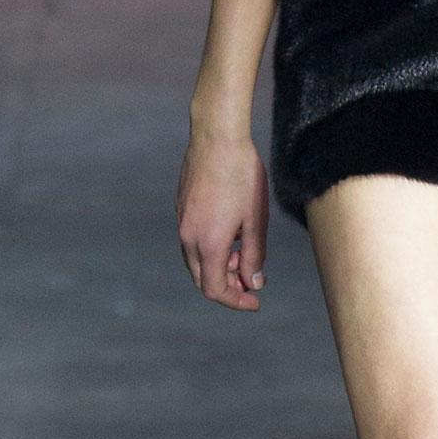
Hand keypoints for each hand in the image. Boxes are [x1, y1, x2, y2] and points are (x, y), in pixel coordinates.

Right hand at [177, 129, 268, 307]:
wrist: (217, 137)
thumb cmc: (241, 176)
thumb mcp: (256, 220)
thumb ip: (254, 256)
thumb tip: (254, 282)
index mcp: (208, 244)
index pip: (214, 289)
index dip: (236, 300)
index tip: (255, 300)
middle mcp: (188, 237)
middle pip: (202, 278)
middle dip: (227, 285)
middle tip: (251, 280)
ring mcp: (181, 222)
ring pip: (195, 260)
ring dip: (218, 266)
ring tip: (242, 253)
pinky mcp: (181, 208)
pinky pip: (192, 240)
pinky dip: (210, 249)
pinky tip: (230, 233)